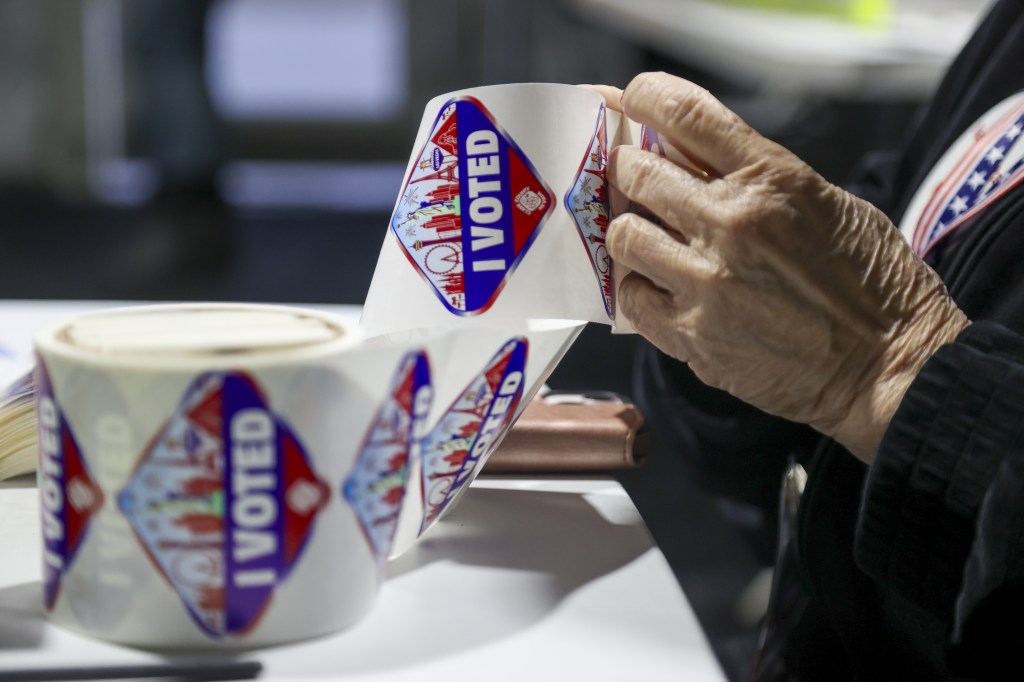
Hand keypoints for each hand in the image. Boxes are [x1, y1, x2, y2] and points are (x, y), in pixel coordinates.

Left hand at [598, 73, 968, 462]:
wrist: (888, 365)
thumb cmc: (871, 282)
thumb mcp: (828, 201)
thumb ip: (757, 176)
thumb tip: (690, 155)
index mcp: (772, 178)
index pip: (684, 114)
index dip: (646, 98)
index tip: (633, 102)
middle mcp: (730, 223)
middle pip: (637, 174)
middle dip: (630, 172)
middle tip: (636, 181)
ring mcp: (706, 282)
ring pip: (622, 235)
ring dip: (630, 232)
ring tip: (649, 240)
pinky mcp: (692, 335)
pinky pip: (630, 297)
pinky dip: (638, 287)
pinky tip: (658, 288)